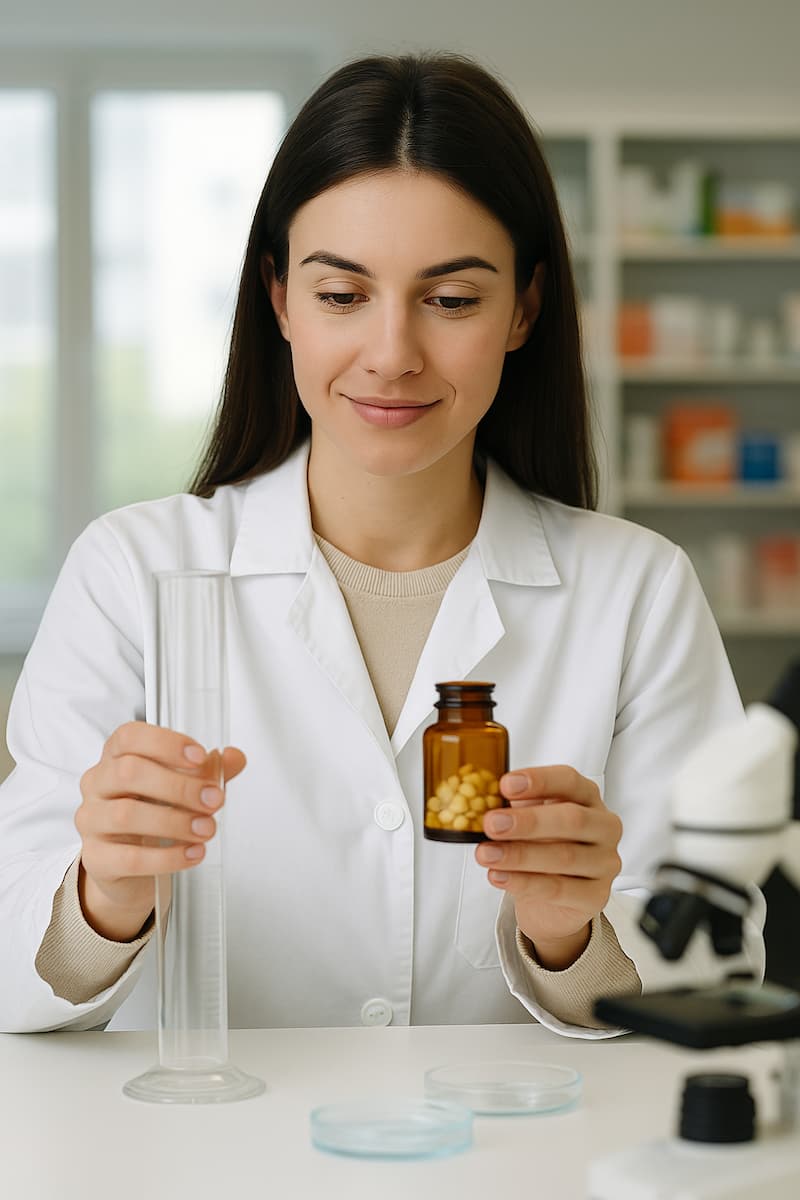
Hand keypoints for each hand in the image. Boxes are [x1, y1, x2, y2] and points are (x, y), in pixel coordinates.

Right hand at [75, 721, 245, 940]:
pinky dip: (167, 857)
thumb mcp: (180, 788)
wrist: (124, 869)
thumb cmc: (151, 816)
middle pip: (129, 772)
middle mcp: (97, 784)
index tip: (200, 757)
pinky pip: (129, 858)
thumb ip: (207, 772)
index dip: (165, 743)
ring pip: (126, 815)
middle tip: (214, 800)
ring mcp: (91, 821)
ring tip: (207, 829)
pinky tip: (192, 854)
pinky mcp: (96, 859)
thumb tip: (234, 757)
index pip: (129, 736)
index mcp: (116, 757)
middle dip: (179, 786)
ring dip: (175, 822)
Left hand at [475, 765, 622, 969]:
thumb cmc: (544, 847)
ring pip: (564, 857)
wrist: (555, 900)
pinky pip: (559, 889)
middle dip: (528, 822)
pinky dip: (525, 883)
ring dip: (520, 855)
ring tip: (486, 854)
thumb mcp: (530, 820)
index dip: (539, 781)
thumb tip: (482, 800)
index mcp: (587, 797)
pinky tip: (499, 876)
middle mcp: (603, 827)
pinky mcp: (596, 896)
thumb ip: (514, 807)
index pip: (569, 781)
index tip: (506, 785)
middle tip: (492, 824)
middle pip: (572, 819)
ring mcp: (605, 863)